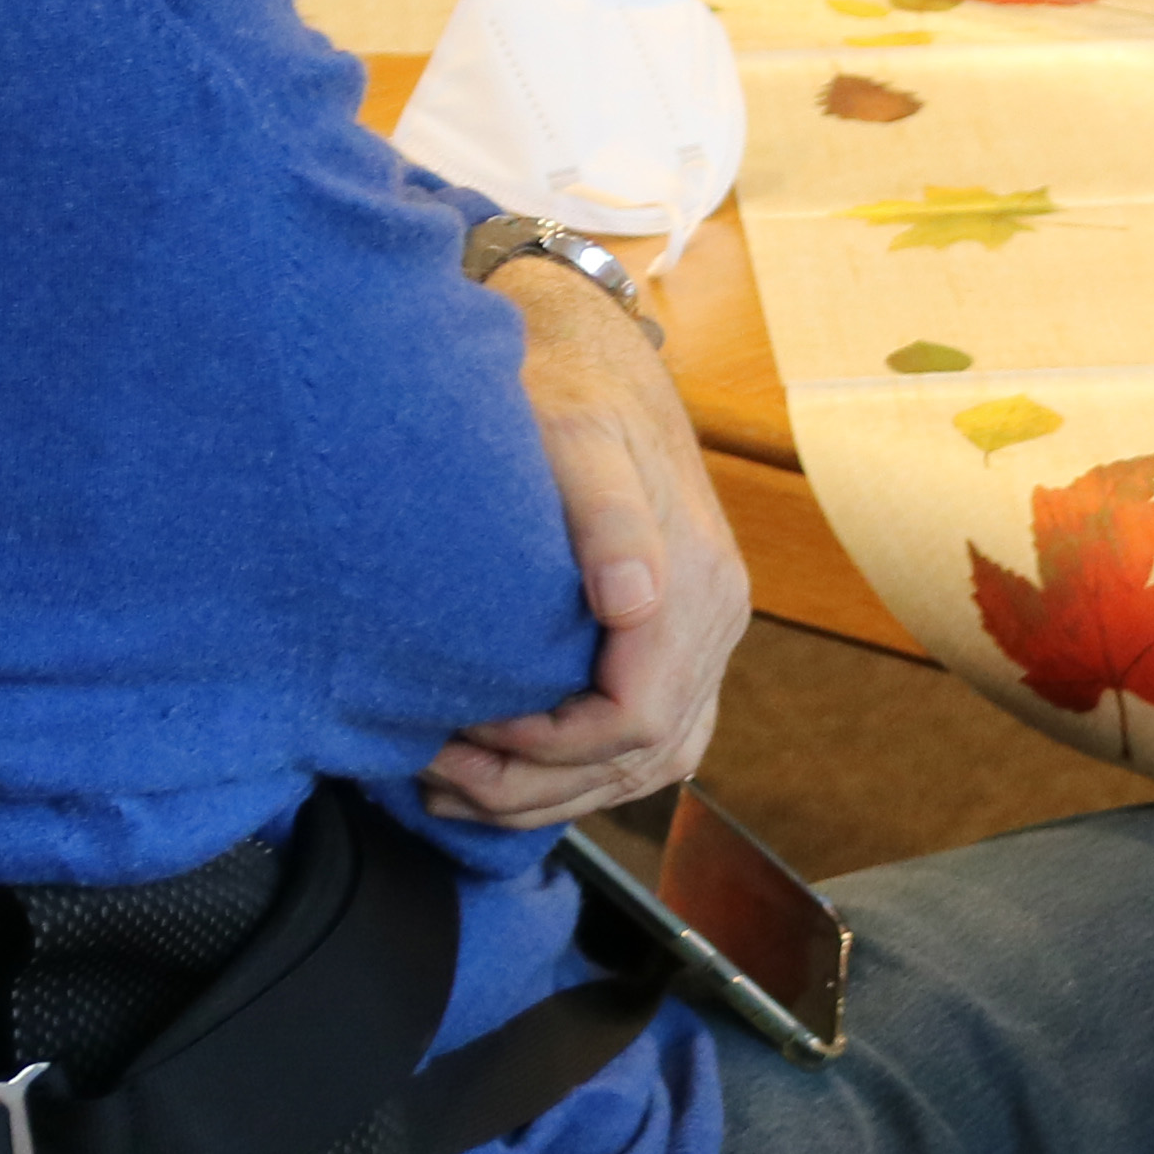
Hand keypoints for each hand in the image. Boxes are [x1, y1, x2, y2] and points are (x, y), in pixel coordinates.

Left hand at [420, 259, 750, 832]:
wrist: (600, 360)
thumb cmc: (572, 396)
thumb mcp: (576, 438)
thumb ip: (607, 517)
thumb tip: (633, 603)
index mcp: (698, 585)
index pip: (633, 719)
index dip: (545, 748)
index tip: (465, 726)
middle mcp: (716, 620)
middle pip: (638, 758)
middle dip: (534, 784)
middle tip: (437, 772)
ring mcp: (707, 636)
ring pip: (650, 764)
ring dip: (555, 793)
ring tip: (462, 788)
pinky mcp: (686, 640)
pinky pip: (655, 741)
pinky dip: (587, 775)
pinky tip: (520, 772)